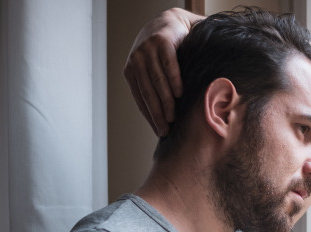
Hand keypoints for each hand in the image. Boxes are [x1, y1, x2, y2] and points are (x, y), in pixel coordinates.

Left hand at [123, 8, 203, 135]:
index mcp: (131, 70)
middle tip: (166, 130)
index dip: (150, 117)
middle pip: (148, 92)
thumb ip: (152, 86)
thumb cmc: (162, 51)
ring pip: (158, 81)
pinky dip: (174, 80)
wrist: (170, 21)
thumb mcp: (151, 67)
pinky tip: (180, 93)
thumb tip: (161, 117)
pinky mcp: (162, 42)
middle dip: (157, 114)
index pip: (140, 99)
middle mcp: (136, 60)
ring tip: (173, 117)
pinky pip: (168, 65)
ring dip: (166, 101)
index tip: (159, 131)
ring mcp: (148, 50)